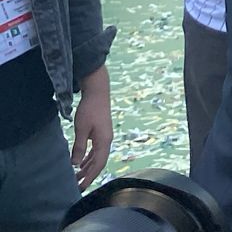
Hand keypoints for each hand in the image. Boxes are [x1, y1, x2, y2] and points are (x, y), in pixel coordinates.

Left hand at [71, 66, 110, 187]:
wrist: (98, 92)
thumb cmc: (89, 110)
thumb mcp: (81, 129)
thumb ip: (79, 147)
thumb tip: (75, 165)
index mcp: (104, 141)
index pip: (98, 164)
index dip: (90, 177)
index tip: (81, 187)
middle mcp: (107, 141)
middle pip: (99, 163)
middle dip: (89, 175)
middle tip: (77, 187)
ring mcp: (105, 137)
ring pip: (97, 157)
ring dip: (88, 168)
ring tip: (77, 177)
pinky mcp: (101, 133)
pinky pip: (95, 151)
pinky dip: (88, 159)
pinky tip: (81, 163)